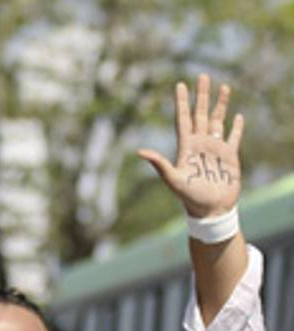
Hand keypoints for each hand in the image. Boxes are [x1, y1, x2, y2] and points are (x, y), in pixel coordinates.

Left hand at [137, 74, 242, 217]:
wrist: (210, 210)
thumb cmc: (189, 197)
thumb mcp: (173, 179)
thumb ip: (159, 164)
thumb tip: (138, 152)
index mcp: (186, 146)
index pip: (183, 118)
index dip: (182, 102)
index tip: (180, 84)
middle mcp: (200, 143)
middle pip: (201, 114)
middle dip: (202, 95)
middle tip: (203, 76)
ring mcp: (215, 148)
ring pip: (218, 120)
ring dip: (220, 104)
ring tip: (223, 87)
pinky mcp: (230, 156)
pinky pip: (233, 137)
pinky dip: (236, 127)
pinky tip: (237, 116)